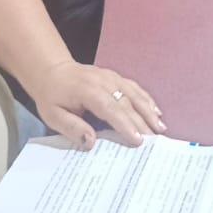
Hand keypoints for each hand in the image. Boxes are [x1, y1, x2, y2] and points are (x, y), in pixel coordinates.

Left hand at [25, 59, 164, 147]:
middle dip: (142, 122)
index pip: (109, 108)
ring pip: (134, 93)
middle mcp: (103, 81)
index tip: (137, 139)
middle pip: (126, 102)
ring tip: (160, 128)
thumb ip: (72, 128)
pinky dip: (147, 99)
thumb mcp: (53, 115)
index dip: (125, 124)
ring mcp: (111, 77)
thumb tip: (91, 142)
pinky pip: (134, 88)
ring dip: (149, 110)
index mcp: (87, 90)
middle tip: (155, 141)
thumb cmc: (52, 96)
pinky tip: (156, 112)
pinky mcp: (116, 77)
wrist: (52, 71)